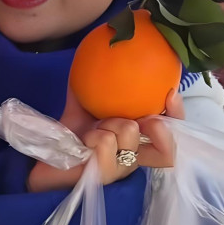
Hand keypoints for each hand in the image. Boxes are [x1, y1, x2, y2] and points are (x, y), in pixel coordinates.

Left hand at [27, 89, 183, 192]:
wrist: (45, 161)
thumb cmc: (70, 134)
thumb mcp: (85, 105)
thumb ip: (96, 83)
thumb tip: (101, 48)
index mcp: (136, 141)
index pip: (170, 131)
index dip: (177, 115)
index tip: (171, 91)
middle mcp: (134, 158)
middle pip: (165, 147)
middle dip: (157, 125)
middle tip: (142, 117)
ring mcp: (121, 169)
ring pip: (130, 132)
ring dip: (110, 124)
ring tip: (96, 128)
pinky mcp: (104, 176)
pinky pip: (107, 142)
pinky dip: (94, 135)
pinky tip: (85, 139)